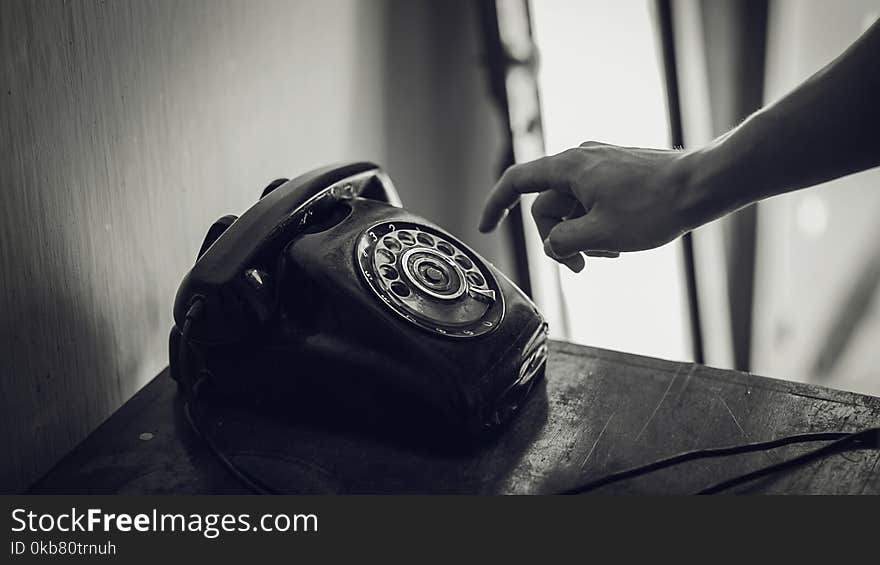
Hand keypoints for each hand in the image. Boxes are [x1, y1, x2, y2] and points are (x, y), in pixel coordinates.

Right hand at [478, 141, 698, 272]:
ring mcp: (601, 164)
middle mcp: (581, 159)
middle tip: (583, 267)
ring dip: (583, 235)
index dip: (495, 205)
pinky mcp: (619, 172)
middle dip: (559, 239)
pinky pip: (594, 201)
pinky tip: (622, 241)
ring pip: (573, 207)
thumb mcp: (600, 234)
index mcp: (568, 167)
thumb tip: (553, 246)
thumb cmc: (655, 206)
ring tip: (612, 252)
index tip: (484, 227)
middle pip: (548, 206)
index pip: (516, 182)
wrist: (703, 185)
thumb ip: (563, 244)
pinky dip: (598, 223)